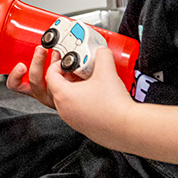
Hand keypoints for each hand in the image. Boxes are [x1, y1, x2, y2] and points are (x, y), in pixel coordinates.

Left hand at [9, 44, 134, 144]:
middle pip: (55, 88)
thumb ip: (101, 55)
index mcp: (63, 95)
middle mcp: (63, 109)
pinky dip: (80, 101)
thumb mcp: (106, 71)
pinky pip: (75, 111)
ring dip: (73, 89)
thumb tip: (100, 50)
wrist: (127, 127)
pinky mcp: (82, 127)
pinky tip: (96, 96)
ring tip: (87, 82)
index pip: (50, 75)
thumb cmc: (114, 105)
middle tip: (76, 70)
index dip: (57, 64)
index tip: (67, 62)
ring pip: (65, 100)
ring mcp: (71, 120)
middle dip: (65, 76)